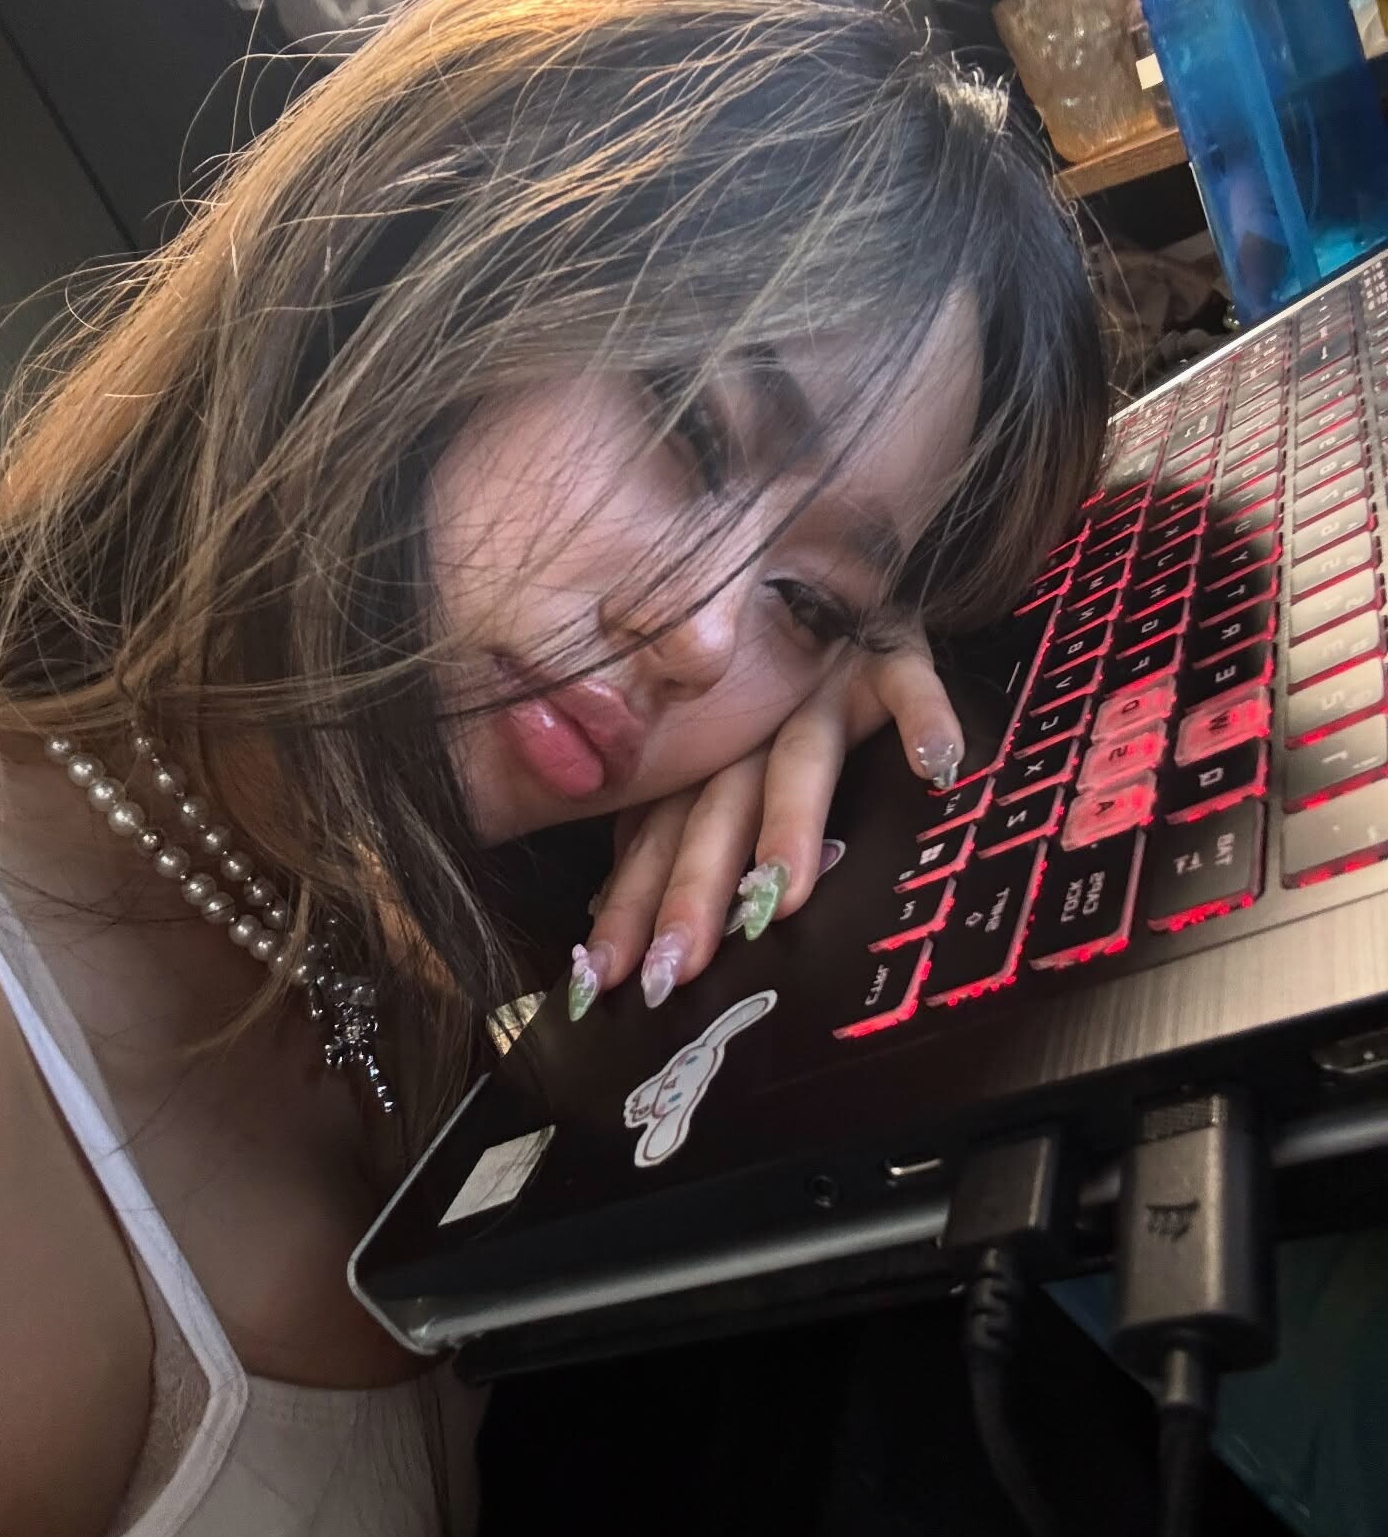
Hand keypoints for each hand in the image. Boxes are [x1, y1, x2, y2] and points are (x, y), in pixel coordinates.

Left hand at [567, 622, 963, 1017]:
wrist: (827, 553)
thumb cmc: (769, 684)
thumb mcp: (715, 758)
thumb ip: (673, 829)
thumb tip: (600, 923)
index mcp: (704, 758)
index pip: (657, 839)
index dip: (630, 907)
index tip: (598, 983)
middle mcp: (750, 727)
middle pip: (716, 813)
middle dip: (693, 890)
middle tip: (677, 965)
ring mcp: (819, 689)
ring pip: (796, 758)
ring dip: (789, 820)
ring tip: (785, 889)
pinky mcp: (887, 651)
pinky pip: (906, 681)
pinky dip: (922, 716)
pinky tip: (937, 764)